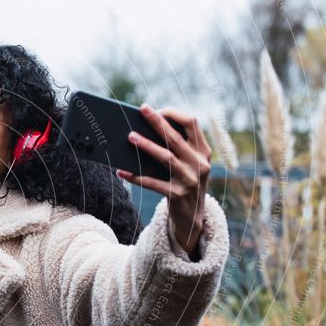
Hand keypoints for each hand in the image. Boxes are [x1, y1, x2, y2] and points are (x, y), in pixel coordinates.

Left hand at [116, 104, 211, 256]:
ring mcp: (190, 180)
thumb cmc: (184, 182)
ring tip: (130, 136)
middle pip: (175, 138)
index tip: (157, 110)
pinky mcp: (177, 195)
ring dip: (146, 146)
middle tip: (142, 109)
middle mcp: (200, 164)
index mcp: (203, 151)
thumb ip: (176, 148)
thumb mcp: (188, 164)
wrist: (192, 216)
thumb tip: (144, 130)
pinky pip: (152, 183)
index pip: (193, 123)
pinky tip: (121, 171)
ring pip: (166, 158)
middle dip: (158, 122)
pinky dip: (136, 176)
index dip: (175, 114)